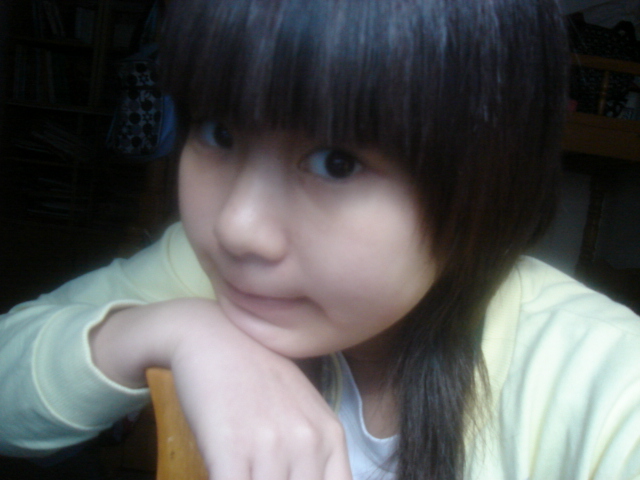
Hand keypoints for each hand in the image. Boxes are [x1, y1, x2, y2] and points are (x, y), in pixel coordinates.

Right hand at [90, 298, 352, 479]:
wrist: (213, 336)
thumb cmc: (254, 374)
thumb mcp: (301, 408)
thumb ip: (314, 450)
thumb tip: (309, 476)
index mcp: (330, 435)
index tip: (289, 479)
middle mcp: (309, 441)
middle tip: (261, 473)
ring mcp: (271, 445)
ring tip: (243, 471)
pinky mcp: (232, 448)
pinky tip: (220, 472)